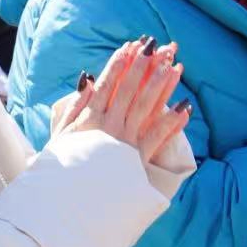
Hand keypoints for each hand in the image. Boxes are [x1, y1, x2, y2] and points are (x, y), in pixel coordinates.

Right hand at [49, 38, 192, 168]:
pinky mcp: (138, 160)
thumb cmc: (62, 167)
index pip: (107, 85)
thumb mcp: (61, 134)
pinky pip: (158, 137)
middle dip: (142, 65)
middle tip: (154, 45)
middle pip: (128, 90)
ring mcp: (125, 142)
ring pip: (146, 107)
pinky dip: (172, 121)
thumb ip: (75, 106)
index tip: (128, 46)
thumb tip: (87, 78)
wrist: (69, 201)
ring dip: (161, 85)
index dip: (118, 64)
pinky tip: (185, 106)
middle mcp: (109, 126)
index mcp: (89, 119)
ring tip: (173, 65)